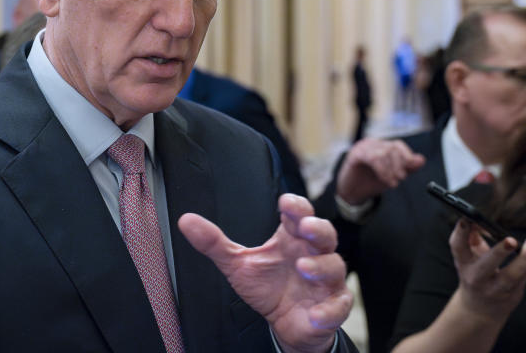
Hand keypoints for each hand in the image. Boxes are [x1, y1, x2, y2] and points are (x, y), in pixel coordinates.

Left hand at [178, 194, 352, 352]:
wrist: (284, 323)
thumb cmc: (267, 286)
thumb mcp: (237, 264)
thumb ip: (214, 243)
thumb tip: (186, 221)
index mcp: (291, 238)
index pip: (299, 214)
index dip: (295, 206)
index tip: (285, 203)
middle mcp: (312, 254)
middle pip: (324, 234)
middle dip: (317, 228)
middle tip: (305, 228)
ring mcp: (325, 280)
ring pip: (334, 266)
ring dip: (321, 266)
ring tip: (303, 269)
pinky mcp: (332, 306)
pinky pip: (339, 305)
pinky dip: (329, 310)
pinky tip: (315, 313)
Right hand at [336, 138, 424, 204]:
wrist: (351, 193)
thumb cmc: (370, 182)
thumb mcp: (392, 175)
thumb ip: (407, 168)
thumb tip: (421, 160)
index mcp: (381, 147)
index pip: (398, 145)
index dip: (406, 157)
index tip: (408, 172)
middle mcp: (372, 144)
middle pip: (392, 147)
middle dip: (399, 165)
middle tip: (400, 179)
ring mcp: (362, 148)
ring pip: (383, 153)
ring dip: (391, 170)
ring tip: (392, 182)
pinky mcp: (354, 155)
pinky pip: (372, 158)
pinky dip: (382, 170)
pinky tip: (384, 179)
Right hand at [450, 219, 525, 321]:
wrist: (479, 309)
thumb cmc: (475, 275)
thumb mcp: (468, 257)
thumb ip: (472, 238)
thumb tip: (480, 222)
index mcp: (464, 264)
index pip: (458, 247)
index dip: (460, 232)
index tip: (467, 219)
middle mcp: (477, 278)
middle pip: (487, 264)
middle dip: (499, 252)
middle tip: (511, 240)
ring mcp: (495, 289)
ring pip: (511, 275)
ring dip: (524, 258)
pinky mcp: (511, 295)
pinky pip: (523, 276)